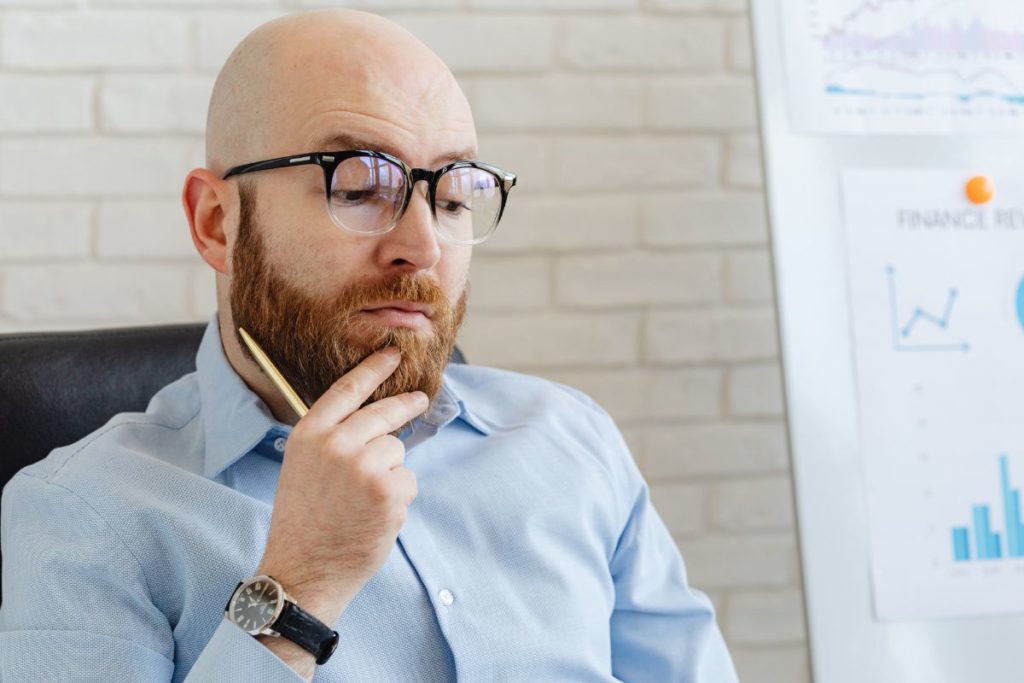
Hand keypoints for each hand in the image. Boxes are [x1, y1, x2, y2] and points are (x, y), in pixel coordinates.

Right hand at [256, 347, 427, 620]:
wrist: (303, 570)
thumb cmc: (304, 522)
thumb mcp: (302, 467)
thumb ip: (331, 439)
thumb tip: (371, 418)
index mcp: (309, 435)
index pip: (347, 390)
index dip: (373, 369)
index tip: (392, 353)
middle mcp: (336, 444)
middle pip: (383, 413)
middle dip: (405, 405)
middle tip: (419, 399)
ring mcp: (364, 466)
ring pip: (397, 451)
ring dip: (390, 473)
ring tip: (363, 502)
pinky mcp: (388, 490)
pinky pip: (407, 480)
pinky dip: (398, 498)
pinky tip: (373, 517)